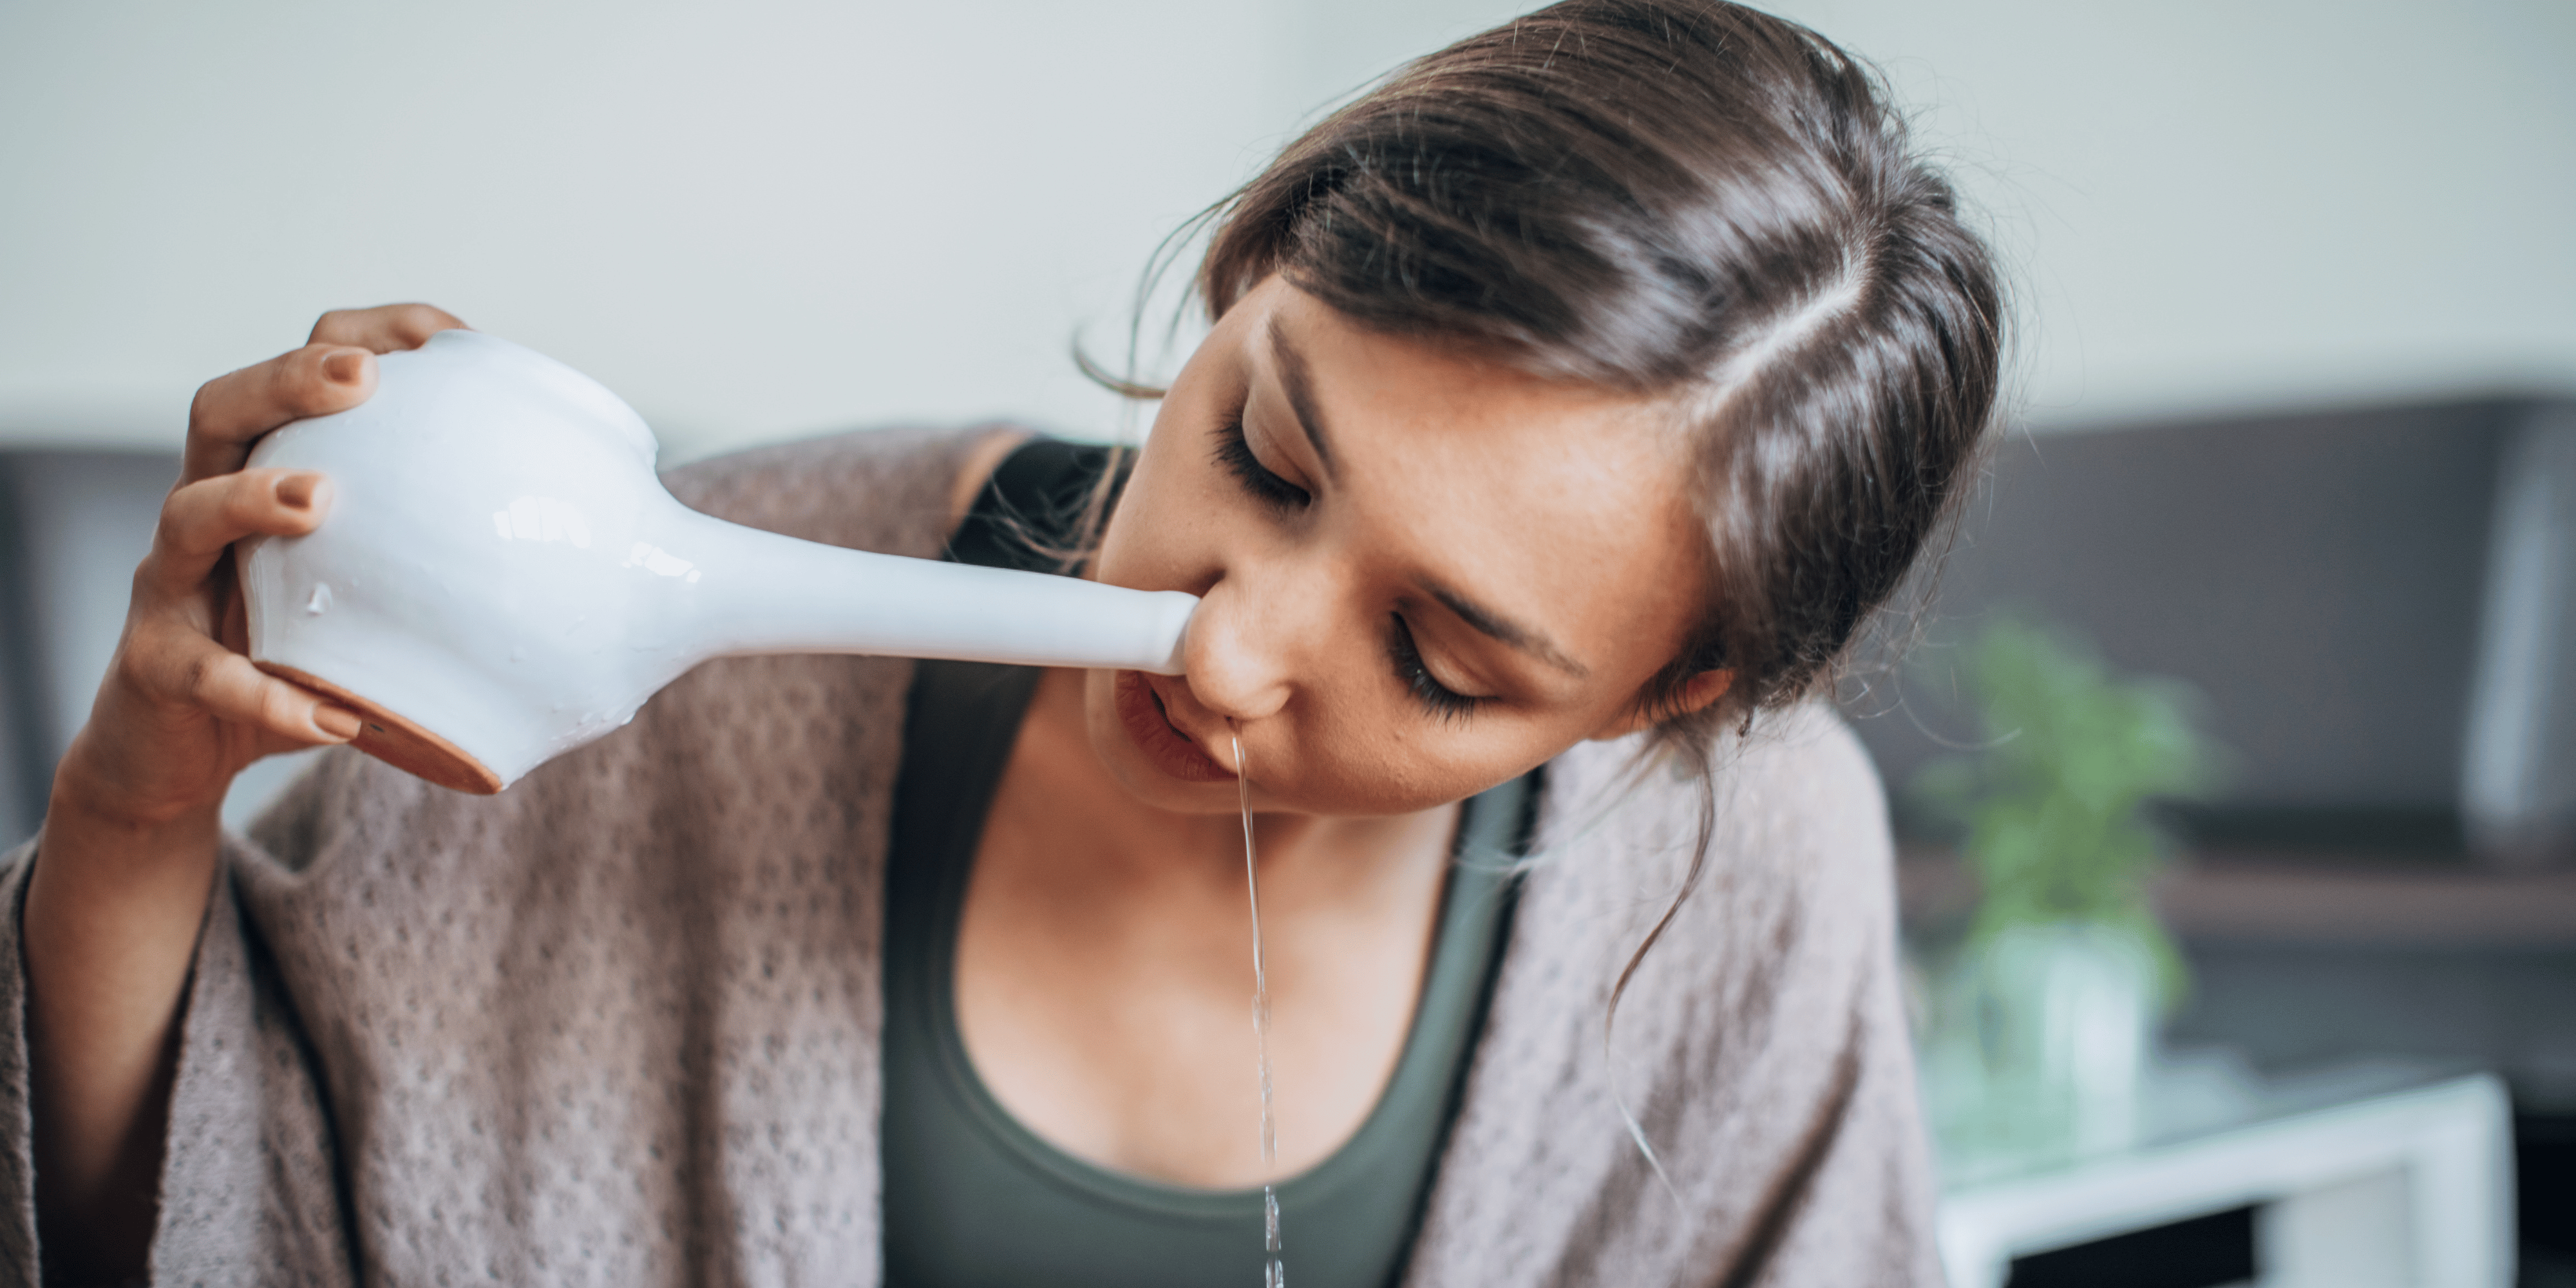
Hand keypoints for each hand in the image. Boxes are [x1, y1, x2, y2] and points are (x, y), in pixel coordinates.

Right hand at [50, 304, 468, 827]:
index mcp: (267, 473)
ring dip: (251, 498)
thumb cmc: (306, 658)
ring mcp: (172, 583)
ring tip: (318, 501)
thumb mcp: (381, 594)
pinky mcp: (155, 666)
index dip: (363, 337)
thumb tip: (640, 554)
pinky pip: (202, 673)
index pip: (300, 377)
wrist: (186, 755)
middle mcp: (208, 507)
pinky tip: (330, 721)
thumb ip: (466, 561)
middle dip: (287, 379)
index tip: (448, 340)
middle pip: (223, 410)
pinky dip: (266, 694)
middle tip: (361, 377)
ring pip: (188, 514)